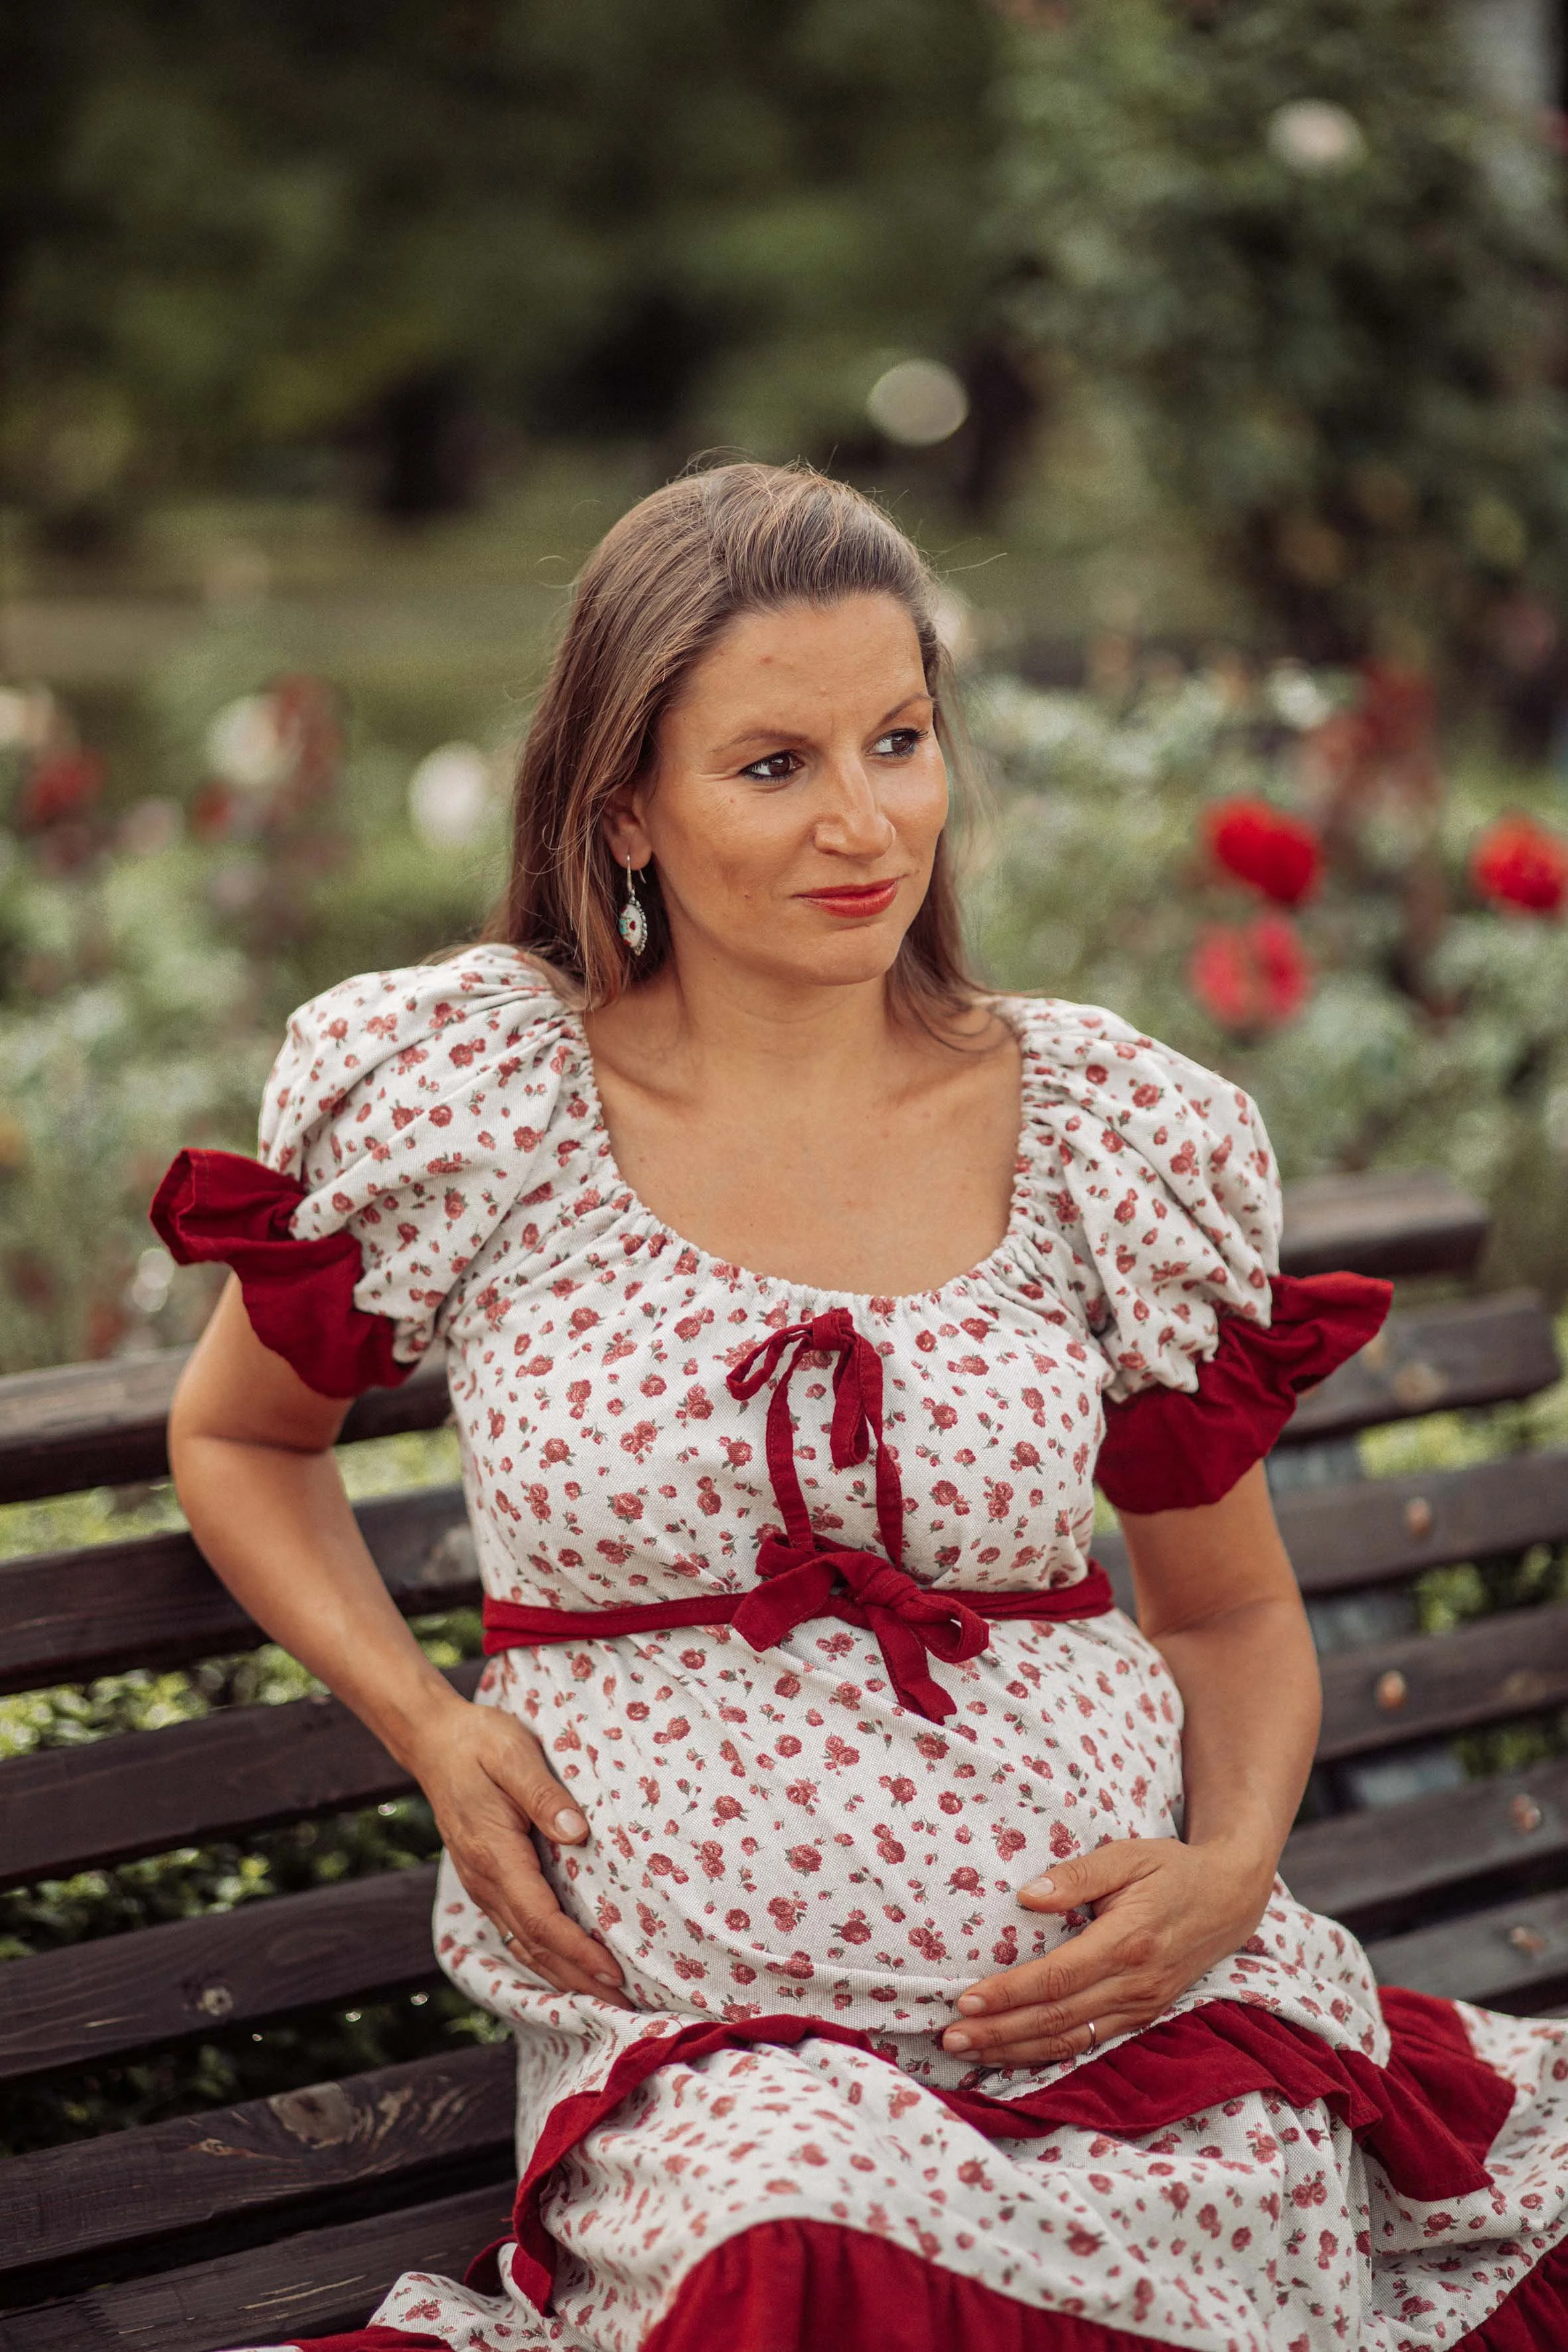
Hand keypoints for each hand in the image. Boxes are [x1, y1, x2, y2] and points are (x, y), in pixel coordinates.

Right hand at [409, 1692, 634, 2006]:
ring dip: (562, 1975)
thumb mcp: (515, 1754)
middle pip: (535, 1945)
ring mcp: (482, 1885)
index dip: (578, 1951)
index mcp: (495, 1855)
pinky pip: (516, 1930)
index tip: (613, 1972)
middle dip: (577, 1979)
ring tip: (603, 1998)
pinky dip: (544, 1956)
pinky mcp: (486, 1881)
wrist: (435, 1742)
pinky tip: (567, 1968)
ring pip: (524, 1944)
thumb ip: (545, 1794)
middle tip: (623, 2006)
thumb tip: (578, 1833)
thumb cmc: (480, 1743)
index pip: (542, 1919)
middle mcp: (486, 1880)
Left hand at [941, 1836, 1272, 2064]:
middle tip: (949, 2039)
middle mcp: (1135, 1984)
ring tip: (969, 2053)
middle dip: (999, 2032)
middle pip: (1057, 2019)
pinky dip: (1049, 2054)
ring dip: (1015, 2051)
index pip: (1057, 1978)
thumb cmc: (1171, 1869)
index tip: (965, 1999)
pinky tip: (1014, 2056)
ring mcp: (1141, 2006)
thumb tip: (1028, 1897)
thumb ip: (1077, 1875)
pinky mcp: (1142, 2016)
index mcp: (1127, 1942)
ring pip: (1070, 2040)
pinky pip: (1090, 2042)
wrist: (1230, 1898)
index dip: (1009, 1994)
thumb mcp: (1126, 1855)